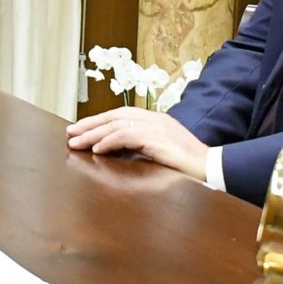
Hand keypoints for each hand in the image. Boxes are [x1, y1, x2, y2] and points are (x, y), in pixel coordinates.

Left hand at [66, 106, 211, 180]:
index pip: (122, 115)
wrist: (211, 168)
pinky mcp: (157, 138)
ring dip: (93, 134)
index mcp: (157, 120)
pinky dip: (109, 141)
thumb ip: (143, 148)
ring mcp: (157, 127)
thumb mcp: (162, 153)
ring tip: (76, 142)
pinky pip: (127, 136)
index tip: (81, 129)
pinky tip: (96, 149)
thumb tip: (117, 153)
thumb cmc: (188, 166)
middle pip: (115, 116)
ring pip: (117, 125)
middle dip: (90, 124)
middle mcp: (155, 119)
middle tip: (70, 132)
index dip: (99, 121)